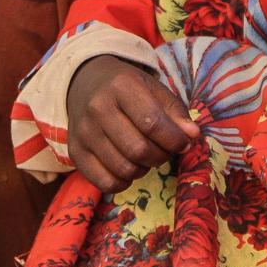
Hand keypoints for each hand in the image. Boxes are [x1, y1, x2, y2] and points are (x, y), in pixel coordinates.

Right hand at [64, 56, 196, 193]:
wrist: (86, 84)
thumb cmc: (127, 89)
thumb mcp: (154, 90)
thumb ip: (176, 113)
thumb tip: (191, 136)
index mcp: (121, 86)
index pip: (153, 123)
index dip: (174, 140)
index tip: (182, 143)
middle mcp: (98, 108)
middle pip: (138, 150)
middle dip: (160, 156)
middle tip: (163, 150)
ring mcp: (83, 132)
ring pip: (124, 169)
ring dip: (143, 169)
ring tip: (145, 157)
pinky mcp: (75, 152)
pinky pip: (105, 182)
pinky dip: (123, 182)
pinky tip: (128, 168)